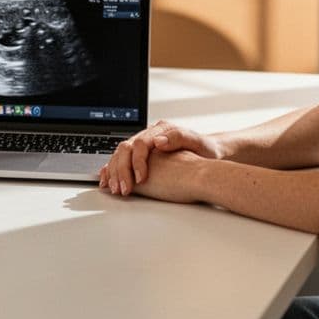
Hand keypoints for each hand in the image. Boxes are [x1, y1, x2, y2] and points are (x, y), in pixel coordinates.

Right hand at [99, 120, 220, 195]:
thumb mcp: (198, 143)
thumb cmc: (206, 149)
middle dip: (122, 170)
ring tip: (115, 189)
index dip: (137, 162)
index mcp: (161, 129)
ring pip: (121, 154)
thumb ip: (179, 138)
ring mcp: (144, 143)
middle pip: (126, 148)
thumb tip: (158, 141)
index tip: (140, 179)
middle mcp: (150, 134)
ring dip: (115, 172)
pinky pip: (122, 159)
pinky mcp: (141, 154)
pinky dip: (113, 169)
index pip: (141, 143)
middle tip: (123, 189)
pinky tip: (107, 180)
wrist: (210, 152)